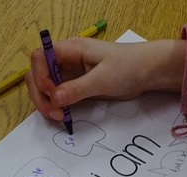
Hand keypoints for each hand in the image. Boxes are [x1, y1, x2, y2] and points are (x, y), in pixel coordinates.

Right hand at [25, 37, 185, 120]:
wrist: (148, 72)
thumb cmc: (129, 66)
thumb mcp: (103, 78)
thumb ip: (77, 88)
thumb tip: (53, 98)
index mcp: (70, 49)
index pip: (40, 58)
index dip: (40, 76)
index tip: (52, 93)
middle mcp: (66, 61)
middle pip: (38, 75)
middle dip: (41, 94)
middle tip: (55, 113)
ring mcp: (71, 74)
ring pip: (46, 88)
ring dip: (47, 103)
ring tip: (60, 116)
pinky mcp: (78, 87)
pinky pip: (60, 97)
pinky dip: (58, 107)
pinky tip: (65, 116)